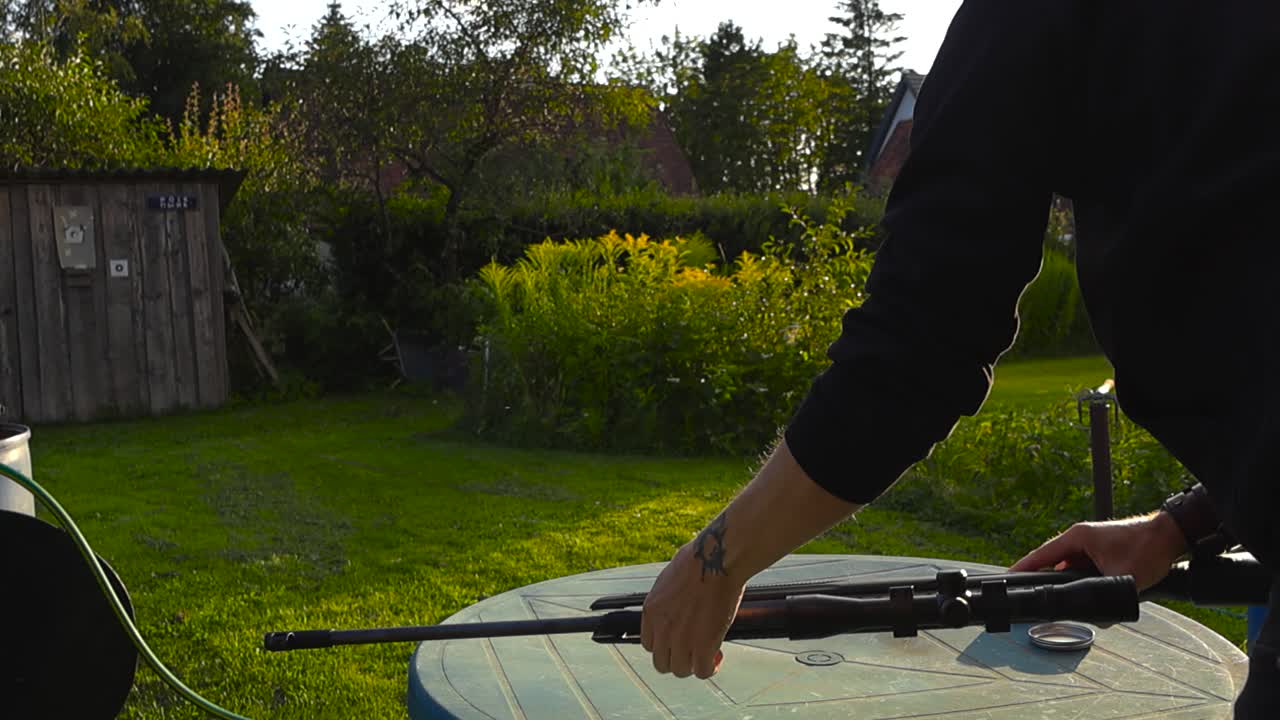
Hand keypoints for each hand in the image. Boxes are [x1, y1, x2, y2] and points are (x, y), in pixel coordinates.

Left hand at [641, 540, 745, 678]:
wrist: (715, 560)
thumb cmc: (698, 560)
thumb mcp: (669, 579)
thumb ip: (668, 598)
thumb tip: (677, 600)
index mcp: (651, 611)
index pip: (649, 644)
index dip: (666, 646)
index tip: (679, 641)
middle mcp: (661, 628)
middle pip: (661, 663)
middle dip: (678, 659)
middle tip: (694, 650)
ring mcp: (680, 639)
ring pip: (680, 670)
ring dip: (694, 665)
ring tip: (708, 653)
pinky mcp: (703, 644)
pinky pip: (702, 671)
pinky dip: (710, 667)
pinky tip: (718, 655)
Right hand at [1010, 511, 1186, 590]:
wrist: (1170, 536)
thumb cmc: (1148, 547)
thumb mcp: (1124, 578)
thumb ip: (1107, 598)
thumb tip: (1097, 618)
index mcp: (1077, 537)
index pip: (1042, 554)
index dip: (1024, 567)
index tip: (1008, 578)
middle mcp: (1079, 537)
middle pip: (1051, 561)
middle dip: (1043, 578)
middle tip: (1030, 594)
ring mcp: (1089, 543)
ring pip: (1067, 565)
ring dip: (1064, 579)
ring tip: (1055, 595)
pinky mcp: (1098, 549)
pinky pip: (1079, 565)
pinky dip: (1077, 577)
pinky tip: (1080, 590)